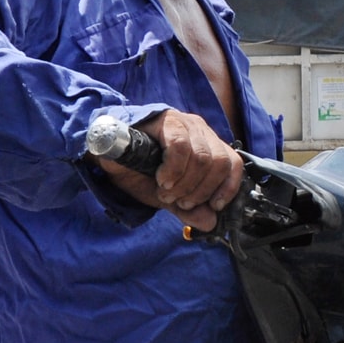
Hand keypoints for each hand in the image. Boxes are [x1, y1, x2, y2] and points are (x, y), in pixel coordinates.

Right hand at [90, 109, 243, 231]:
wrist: (110, 157)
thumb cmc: (141, 173)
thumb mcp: (169, 197)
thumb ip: (189, 209)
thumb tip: (210, 222)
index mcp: (207, 146)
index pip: (233, 164)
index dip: (228, 188)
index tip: (214, 206)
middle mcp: (201, 131)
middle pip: (219, 164)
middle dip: (200, 191)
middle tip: (179, 201)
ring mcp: (185, 123)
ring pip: (202, 158)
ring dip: (184, 184)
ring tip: (165, 191)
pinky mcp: (167, 120)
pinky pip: (180, 147)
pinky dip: (173, 170)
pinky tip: (162, 179)